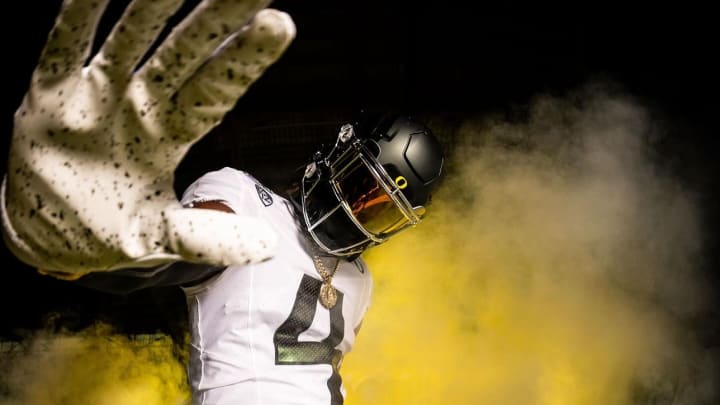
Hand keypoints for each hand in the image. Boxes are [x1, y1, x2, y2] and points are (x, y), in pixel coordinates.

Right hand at [1, 0, 294, 276]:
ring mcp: (98, 92)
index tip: (279, 24)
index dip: (246, 59)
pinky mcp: (53, 92)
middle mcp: (141, 102)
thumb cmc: (106, 229)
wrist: (44, 235)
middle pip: (185, 51)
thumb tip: (267, 246)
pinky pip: (65, 45)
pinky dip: (77, 15)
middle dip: (216, 17)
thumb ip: (208, 237)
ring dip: (154, 5)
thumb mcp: (160, 238)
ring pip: (131, 37)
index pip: (217, 89)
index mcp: (172, 132)